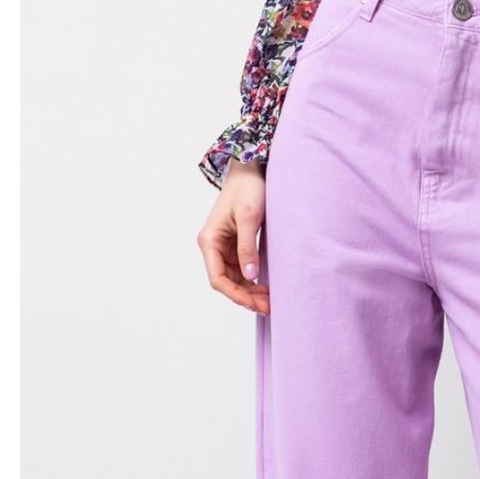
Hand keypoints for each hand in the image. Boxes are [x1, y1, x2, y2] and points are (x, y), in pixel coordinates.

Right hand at [197, 158, 270, 314]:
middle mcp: (213, 247)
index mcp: (209, 241)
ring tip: (270, 301)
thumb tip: (250, 277)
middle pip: (227, 282)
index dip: (236, 295)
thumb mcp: (249, 218)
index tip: (255, 304)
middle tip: (268, 307)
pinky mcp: (235, 246)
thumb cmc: (248, 190)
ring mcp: (224, 248)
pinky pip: (242, 271)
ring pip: (235, 279)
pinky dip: (252, 282)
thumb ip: (247, 248)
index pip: (218, 278)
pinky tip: (266, 289)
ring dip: (250, 292)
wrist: (250, 171)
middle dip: (245, 297)